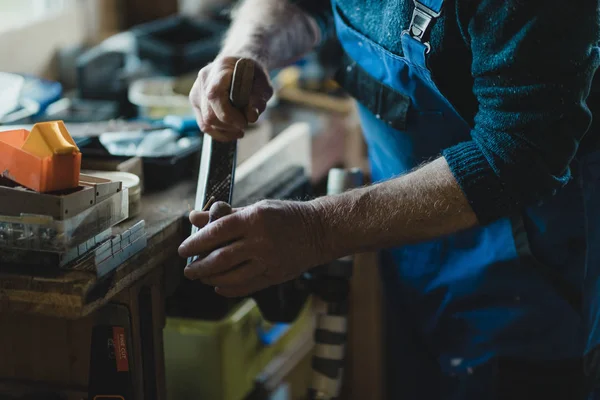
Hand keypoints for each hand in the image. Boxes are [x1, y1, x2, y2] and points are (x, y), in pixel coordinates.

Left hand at [178, 200, 324, 296]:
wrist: (319, 231)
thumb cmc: (286, 216)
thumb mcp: (256, 208)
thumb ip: (225, 215)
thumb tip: (195, 217)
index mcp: (254, 219)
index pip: (217, 232)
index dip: (196, 242)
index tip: (183, 250)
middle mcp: (261, 241)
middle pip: (220, 258)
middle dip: (199, 267)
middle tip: (188, 270)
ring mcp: (269, 261)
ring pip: (231, 276)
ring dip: (211, 279)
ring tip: (201, 278)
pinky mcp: (275, 275)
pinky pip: (247, 286)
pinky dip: (229, 289)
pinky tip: (219, 286)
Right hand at [189, 56, 273, 141]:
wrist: (239, 65)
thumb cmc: (252, 74)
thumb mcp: (263, 84)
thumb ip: (259, 99)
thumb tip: (251, 117)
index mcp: (221, 69)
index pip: (216, 94)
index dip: (229, 114)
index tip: (244, 122)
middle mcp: (204, 79)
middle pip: (210, 113)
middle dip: (229, 125)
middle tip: (245, 125)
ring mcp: (197, 92)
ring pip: (206, 121)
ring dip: (225, 131)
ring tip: (240, 129)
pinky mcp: (196, 103)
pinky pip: (204, 125)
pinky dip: (219, 133)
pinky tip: (231, 132)